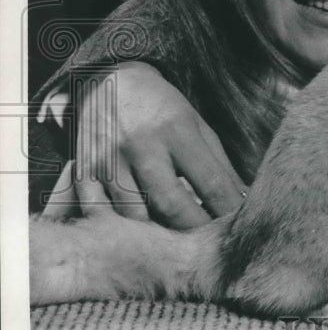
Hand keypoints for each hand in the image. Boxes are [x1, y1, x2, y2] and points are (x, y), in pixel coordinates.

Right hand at [40, 62, 246, 228]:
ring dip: (155, 237)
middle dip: (193, 232)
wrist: (110, 80)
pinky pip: (98, 214)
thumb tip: (242, 203)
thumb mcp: (198, 127)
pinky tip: (132, 239)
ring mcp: (109, 160)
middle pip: (171, 204)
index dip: (226, 211)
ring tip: (174, 247)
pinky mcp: (83, 171)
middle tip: (207, 249)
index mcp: (178, 131)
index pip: (210, 181)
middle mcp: (143, 145)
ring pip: (133, 216)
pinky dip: (116, 230)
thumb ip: (219, 165)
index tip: (237, 230)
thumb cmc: (164, 111)